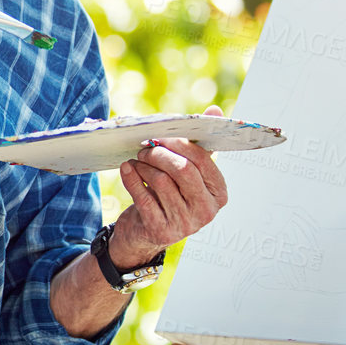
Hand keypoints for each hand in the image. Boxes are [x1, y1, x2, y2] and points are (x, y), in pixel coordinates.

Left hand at [111, 105, 229, 264]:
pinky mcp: (160, 230)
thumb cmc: (170, 196)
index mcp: (219, 193)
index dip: (180, 144)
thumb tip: (214, 110)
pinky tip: (127, 168)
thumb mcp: (188, 174)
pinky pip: (143, 197)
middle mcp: (206, 211)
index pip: (203, 161)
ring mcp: (184, 224)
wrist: (146, 233)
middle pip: (183, 170)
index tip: (162, 136)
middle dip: (160, 153)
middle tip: (145, 147)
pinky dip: (132, 178)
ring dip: (144, 165)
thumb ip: (200, 144)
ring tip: (137, 160)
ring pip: (161, 181)